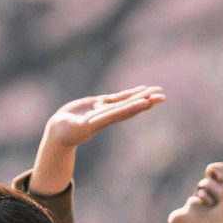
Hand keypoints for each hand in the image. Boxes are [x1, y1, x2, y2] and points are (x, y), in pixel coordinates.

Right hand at [29, 86, 163, 195]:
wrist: (60, 132)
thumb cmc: (63, 131)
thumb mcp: (69, 127)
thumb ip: (77, 125)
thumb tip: (84, 123)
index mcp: (99, 122)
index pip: (119, 114)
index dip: (132, 108)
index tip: (146, 103)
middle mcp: (106, 116)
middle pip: (129, 107)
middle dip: (145, 101)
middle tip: (162, 96)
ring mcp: (105, 110)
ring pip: (127, 102)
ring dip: (143, 96)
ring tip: (158, 91)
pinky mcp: (101, 105)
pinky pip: (119, 98)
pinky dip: (131, 94)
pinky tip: (142, 90)